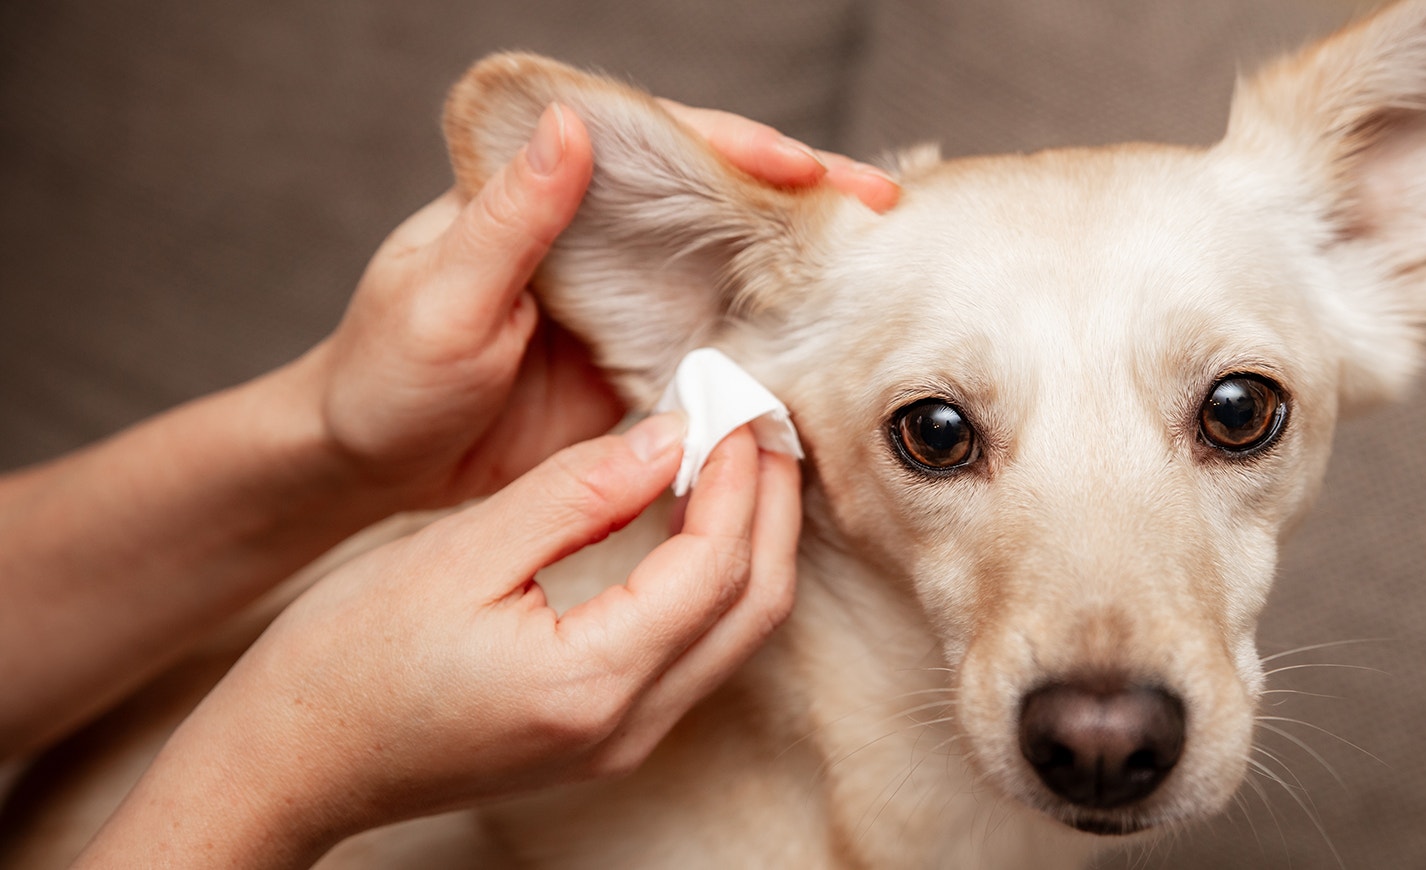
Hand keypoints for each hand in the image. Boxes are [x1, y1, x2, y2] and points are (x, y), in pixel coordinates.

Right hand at [76, 419, 801, 867]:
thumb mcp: (460, 553)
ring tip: (739, 452)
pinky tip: (695, 515)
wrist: (288, 761)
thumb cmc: (346, 660)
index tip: (730, 400)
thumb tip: (671, 437)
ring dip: (752, 539)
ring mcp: (622, 742)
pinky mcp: (605, 737)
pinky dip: (716, 577)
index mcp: (591, 683)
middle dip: (772, 505)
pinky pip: (698, 650)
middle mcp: (626, 728)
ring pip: (737, 634)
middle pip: (755, 607)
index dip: (737, 475)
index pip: (716, 566)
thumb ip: (577, 493)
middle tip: (760, 417)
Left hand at [305, 102, 894, 509]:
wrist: (374, 468)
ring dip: (804, 272)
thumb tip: (569, 122)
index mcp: (552, 198)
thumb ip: (509, 218)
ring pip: (734, 272)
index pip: (665, 147)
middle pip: (722, 202)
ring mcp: (631, 307)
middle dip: (805, 199)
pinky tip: (824, 359)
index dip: (742, 151)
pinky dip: (775, 354)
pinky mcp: (644, 374)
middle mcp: (607, 241)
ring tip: (879, 272)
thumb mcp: (439, 294)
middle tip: (885, 207)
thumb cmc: (385, 373)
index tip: (807, 169)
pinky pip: (722, 354)